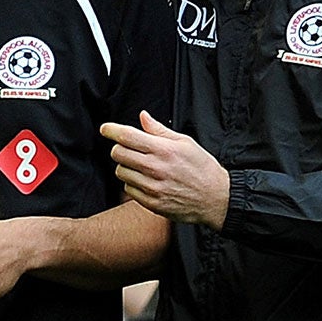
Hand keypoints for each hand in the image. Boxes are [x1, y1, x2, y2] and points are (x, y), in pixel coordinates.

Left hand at [103, 112, 229, 227]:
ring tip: (141, 167)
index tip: (106, 129)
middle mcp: (156, 168)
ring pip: (120, 172)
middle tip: (129, 149)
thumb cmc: (203, 169)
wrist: (216, 199)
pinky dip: (133, 184)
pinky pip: (128, 189)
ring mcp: (153, 187)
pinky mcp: (152, 203)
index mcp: (164, 150)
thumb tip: (143, 117)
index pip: (127, 136)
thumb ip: (160, 131)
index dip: (111, 130)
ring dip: (126, 167)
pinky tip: (146, 181)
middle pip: (118, 153)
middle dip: (120, 148)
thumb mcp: (186, 143)